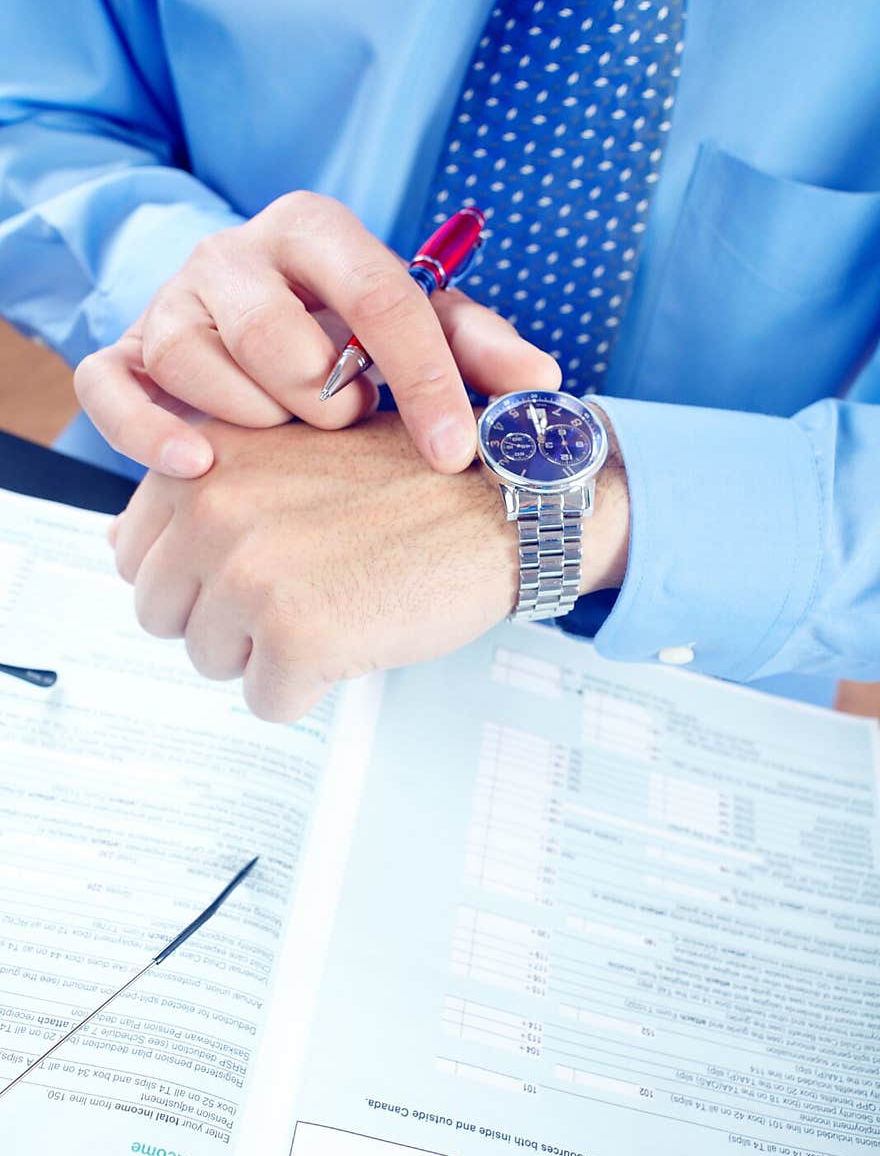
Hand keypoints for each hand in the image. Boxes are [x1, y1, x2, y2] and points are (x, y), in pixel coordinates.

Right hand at [74, 192, 559, 477]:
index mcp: (316, 230)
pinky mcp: (127, 351)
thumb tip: (542, 381)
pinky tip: (200, 465)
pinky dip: (152, 433)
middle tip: (347, 419)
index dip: (423, 382)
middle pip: (278, 335)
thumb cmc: (345, 327)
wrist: (254, 315)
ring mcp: (173, 302)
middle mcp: (235, 253)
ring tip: (287, 430)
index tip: (453, 452)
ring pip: (198, 362)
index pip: (379, 297)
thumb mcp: (420, 323)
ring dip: (256, 418)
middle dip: (326, 401)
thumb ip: (478, 345)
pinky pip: (115, 390)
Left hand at [110, 413, 628, 721]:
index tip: (265, 556)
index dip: (199, 572)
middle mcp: (210, 508)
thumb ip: (196, 492)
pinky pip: (269, 702)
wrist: (505, 498)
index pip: (133, 556)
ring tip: (337, 596)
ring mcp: (250, 574)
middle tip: (307, 581)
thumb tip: (113, 543)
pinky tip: (358, 631)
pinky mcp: (298, 637)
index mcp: (200, 459)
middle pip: (163, 616)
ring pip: (211, 662)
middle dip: (226, 615)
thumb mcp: (285, 453)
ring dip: (270, 649)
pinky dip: (312, 686)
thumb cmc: (405, 476)